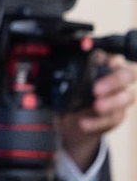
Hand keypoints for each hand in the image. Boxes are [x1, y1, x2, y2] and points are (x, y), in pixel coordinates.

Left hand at [62, 53, 135, 170]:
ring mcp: (120, 98)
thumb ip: (62, 78)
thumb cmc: (70, 97)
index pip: (113, 56)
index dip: (108, 58)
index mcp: (105, 65)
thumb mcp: (63, 86)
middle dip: (114, 81)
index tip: (95, 60)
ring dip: (112, 102)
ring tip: (96, 106)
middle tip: (97, 89)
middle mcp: (117, 79)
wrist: (70, 123)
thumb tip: (51, 70)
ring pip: (127, 97)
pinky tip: (84, 123)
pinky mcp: (117, 116)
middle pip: (128, 74)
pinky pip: (114, 118)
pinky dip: (98, 122)